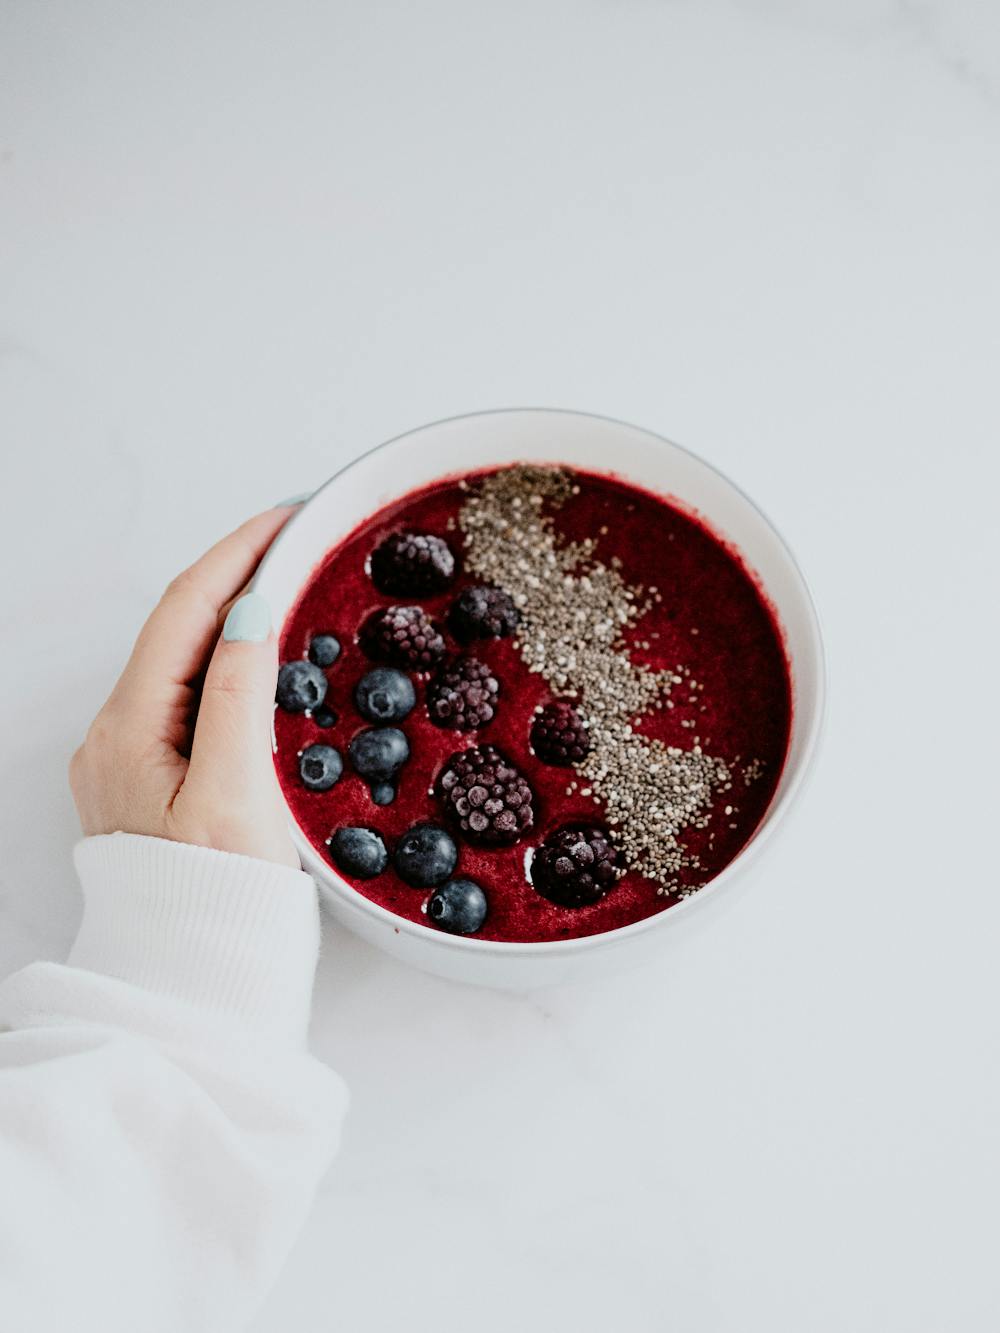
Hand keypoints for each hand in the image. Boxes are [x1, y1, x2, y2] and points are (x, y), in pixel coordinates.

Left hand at [70, 507, 299, 867]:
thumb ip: (237, 696)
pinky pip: (189, 695)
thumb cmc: (216, 901)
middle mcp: (117, 734)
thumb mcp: (234, 796)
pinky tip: (265, 655)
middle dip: (236, 574)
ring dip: (234, 614)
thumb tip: (249, 612)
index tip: (287, 517)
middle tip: (298, 539)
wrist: (192, 977)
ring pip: (184, 659)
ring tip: (291, 581)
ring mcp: (130, 755)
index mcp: (129, 730)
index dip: (235, 555)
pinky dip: (229, 661)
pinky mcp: (152, 776)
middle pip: (177, 627)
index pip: (183, 612)